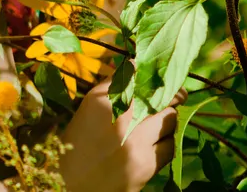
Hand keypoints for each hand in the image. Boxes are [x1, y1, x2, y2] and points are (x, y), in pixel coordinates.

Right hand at [57, 76, 185, 191]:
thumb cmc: (77, 146)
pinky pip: (170, 146)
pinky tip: (155, 147)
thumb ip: (111, 88)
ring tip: (161, 125)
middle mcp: (120, 115)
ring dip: (169, 120)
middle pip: (161, 93)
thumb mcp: (88, 111)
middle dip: (171, 95)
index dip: (152, 72)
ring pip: (171, 118)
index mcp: (100, 99)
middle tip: (175, 97)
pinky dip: (166, 145)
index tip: (159, 75)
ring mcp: (135, 140)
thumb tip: (135, 66)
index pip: (136, 72)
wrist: (70, 186)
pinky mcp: (146, 163)